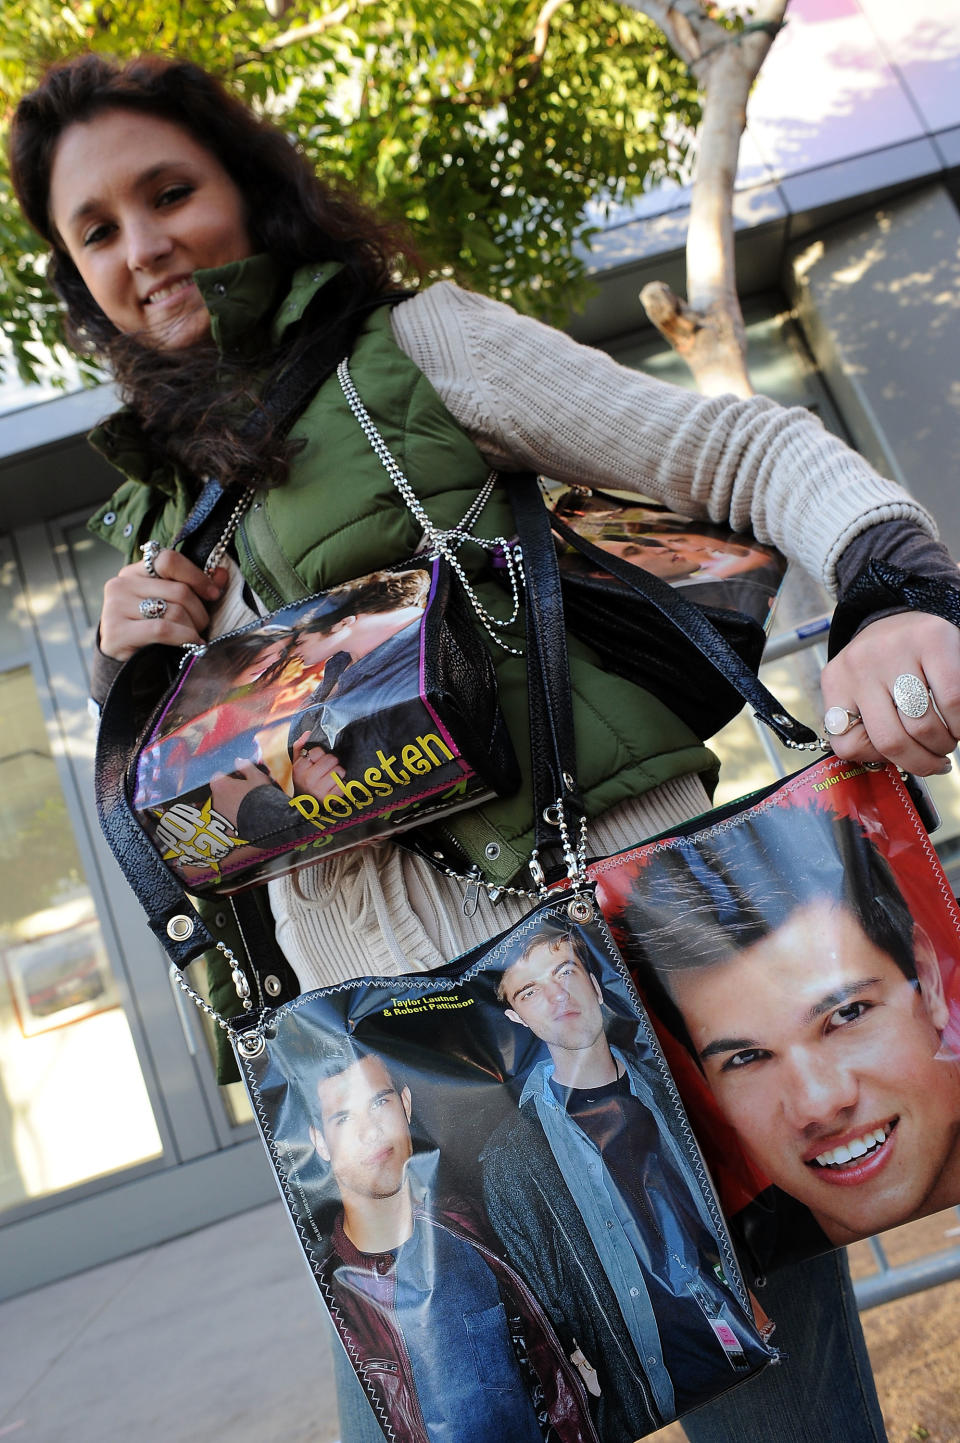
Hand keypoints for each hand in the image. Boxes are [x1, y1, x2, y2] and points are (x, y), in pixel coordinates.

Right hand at [100, 547, 226, 660]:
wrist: (126, 666)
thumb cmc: (152, 633)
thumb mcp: (173, 606)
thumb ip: (196, 588)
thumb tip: (222, 574)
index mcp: (134, 572)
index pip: (169, 560)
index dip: (196, 576)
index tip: (213, 594)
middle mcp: (121, 584)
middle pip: (177, 589)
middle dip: (199, 611)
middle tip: (203, 626)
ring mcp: (115, 607)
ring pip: (174, 610)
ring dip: (193, 628)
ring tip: (194, 638)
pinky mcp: (117, 631)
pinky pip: (163, 629)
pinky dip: (184, 637)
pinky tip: (192, 645)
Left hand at [209, 759, 271, 825]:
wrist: (265, 820)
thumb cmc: (259, 796)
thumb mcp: (256, 776)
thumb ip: (246, 766)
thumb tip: (239, 761)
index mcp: (219, 784)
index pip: (219, 775)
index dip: (230, 775)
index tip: (240, 777)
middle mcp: (215, 799)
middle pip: (221, 790)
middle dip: (231, 789)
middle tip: (246, 790)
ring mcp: (219, 814)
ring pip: (224, 805)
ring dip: (233, 803)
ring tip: (249, 804)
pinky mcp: (225, 827)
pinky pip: (228, 819)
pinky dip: (235, 817)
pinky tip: (247, 816)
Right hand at [291, 733, 343, 798]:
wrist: (303, 805)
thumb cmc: (302, 781)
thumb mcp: (297, 764)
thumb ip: (300, 747)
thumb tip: (308, 733)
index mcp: (300, 768)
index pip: (318, 751)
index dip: (321, 754)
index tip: (318, 761)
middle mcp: (308, 778)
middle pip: (332, 759)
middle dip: (332, 762)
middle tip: (328, 768)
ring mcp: (319, 790)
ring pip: (339, 771)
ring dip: (338, 773)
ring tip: (331, 777)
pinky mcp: (329, 799)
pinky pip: (343, 785)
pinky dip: (341, 785)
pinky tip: (334, 787)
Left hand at [821, 612, 959, 775]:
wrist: (912, 608)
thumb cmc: (891, 662)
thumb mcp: (865, 688)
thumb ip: (869, 723)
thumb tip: (894, 765)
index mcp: (836, 682)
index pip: (847, 744)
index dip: (880, 760)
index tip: (901, 759)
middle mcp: (859, 665)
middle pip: (890, 741)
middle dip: (921, 762)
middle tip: (937, 760)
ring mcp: (894, 650)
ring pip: (922, 725)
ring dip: (944, 744)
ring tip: (949, 739)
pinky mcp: (931, 639)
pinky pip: (952, 700)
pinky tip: (958, 722)